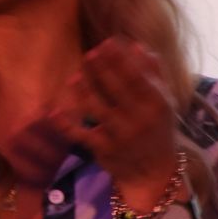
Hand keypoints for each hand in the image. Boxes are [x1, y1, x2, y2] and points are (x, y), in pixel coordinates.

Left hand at [47, 37, 181, 209]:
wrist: (154, 175)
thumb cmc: (158, 131)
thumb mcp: (163, 104)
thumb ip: (153, 74)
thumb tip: (138, 46)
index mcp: (156, 105)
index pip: (136, 77)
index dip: (120, 59)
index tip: (107, 43)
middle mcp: (138, 120)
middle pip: (116, 89)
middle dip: (101, 70)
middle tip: (89, 54)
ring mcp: (120, 136)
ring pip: (96, 109)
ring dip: (84, 91)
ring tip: (75, 76)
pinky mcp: (103, 150)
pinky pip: (81, 135)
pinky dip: (66, 124)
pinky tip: (54, 112)